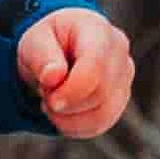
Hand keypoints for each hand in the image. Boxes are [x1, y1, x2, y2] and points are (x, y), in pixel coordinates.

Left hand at [18, 5, 138, 137]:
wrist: (60, 47)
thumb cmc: (48, 40)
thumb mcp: (35, 40)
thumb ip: (41, 56)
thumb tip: (53, 77)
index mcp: (98, 31)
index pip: (95, 68)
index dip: (71, 91)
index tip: (47, 99)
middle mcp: (119, 54)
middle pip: (100, 94)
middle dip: (66, 103)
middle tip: (45, 93)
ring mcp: (124, 78)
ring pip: (103, 114)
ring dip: (68, 118)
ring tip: (51, 102)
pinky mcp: (120, 100)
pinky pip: (101, 125)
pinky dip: (75, 127)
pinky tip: (62, 114)